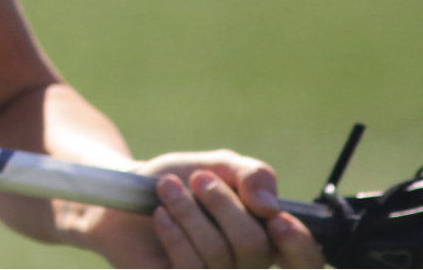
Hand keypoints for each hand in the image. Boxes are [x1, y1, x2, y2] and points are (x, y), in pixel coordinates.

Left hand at [83, 152, 321, 267]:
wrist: (119, 194)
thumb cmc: (175, 180)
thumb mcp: (217, 165)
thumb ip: (252, 174)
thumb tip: (271, 203)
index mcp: (266, 242)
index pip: (306, 261)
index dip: (300, 245)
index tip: (276, 216)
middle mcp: (245, 267)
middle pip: (254, 245)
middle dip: (222, 204)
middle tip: (196, 180)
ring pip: (219, 253)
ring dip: (189, 211)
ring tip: (166, 189)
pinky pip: (190, 267)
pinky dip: (174, 232)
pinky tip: (159, 215)